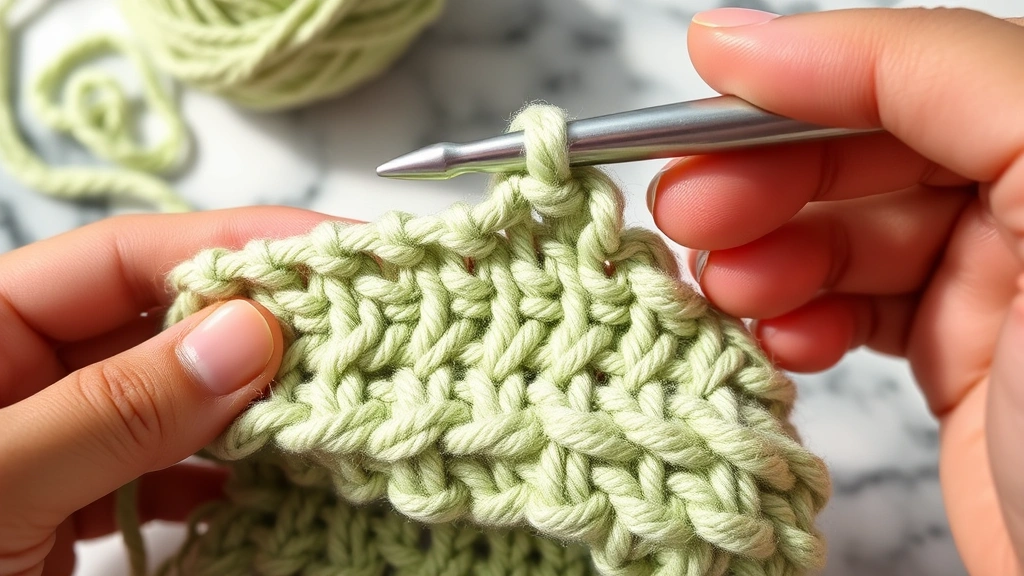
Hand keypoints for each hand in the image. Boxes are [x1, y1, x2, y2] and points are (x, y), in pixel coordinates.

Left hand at [0, 207, 336, 575]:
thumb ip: (113, 410)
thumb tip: (250, 334)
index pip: (123, 257)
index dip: (233, 244)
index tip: (335, 254)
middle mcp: (17, 371)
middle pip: (160, 321)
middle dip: (259, 323)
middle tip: (361, 327)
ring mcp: (51, 441)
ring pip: (172, 396)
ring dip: (251, 401)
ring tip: (335, 396)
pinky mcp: (70, 505)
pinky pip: (162, 467)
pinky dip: (218, 475)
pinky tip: (270, 479)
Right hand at [646, 7, 1023, 573]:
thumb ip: (926, 77)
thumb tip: (746, 34)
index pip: (919, 66)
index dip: (801, 71)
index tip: (701, 87)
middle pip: (865, 147)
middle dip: (764, 176)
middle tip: (688, 211)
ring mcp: (1001, 283)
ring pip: (844, 231)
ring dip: (766, 255)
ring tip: (725, 290)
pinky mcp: (964, 359)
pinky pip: (853, 307)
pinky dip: (797, 317)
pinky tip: (777, 339)